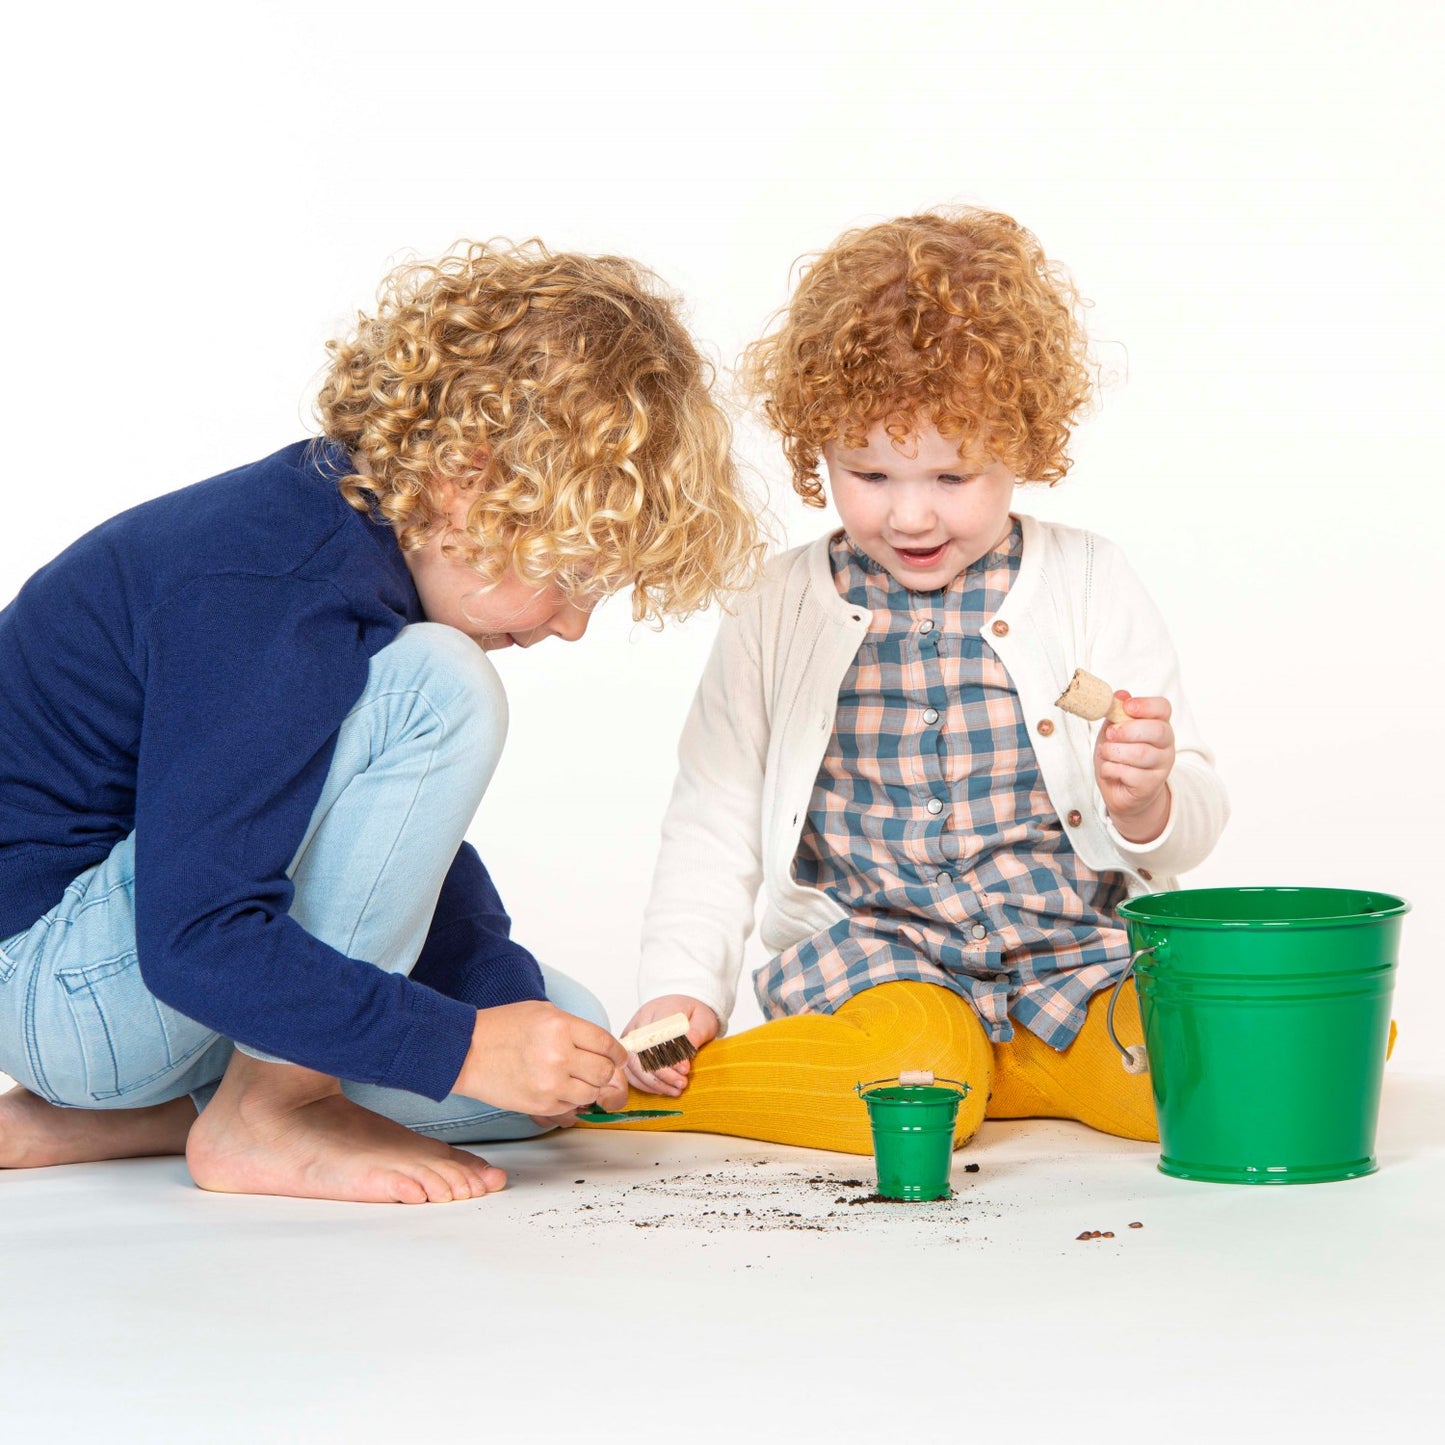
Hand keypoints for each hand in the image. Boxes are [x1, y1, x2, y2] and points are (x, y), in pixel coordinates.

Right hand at [453, 1001, 628, 1117]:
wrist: (466, 1052)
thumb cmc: (501, 1028)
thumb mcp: (543, 1012)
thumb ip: (575, 1028)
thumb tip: (601, 1046)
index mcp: (562, 1027)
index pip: (607, 1045)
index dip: (617, 1053)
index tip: (617, 1056)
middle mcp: (559, 1056)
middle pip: (604, 1072)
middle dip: (605, 1070)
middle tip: (597, 1067)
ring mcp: (551, 1084)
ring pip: (591, 1094)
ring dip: (588, 1087)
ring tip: (574, 1078)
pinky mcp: (541, 1104)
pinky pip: (571, 1107)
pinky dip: (571, 1100)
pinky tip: (558, 1087)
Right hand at [622, 995, 718, 1095]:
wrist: (682, 1007)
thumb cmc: (693, 1014)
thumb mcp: (704, 1019)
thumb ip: (696, 1034)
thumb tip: (685, 1056)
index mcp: (662, 1010)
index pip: (658, 1036)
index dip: (670, 1057)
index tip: (685, 1069)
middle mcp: (642, 1021)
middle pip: (641, 1051)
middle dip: (661, 1073)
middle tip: (681, 1083)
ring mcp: (632, 1034)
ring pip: (632, 1063)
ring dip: (653, 1082)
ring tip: (674, 1090)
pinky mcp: (628, 1046)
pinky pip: (629, 1069)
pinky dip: (644, 1083)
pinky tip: (661, 1089)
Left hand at [1093, 692, 1174, 843]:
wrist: (1120, 790)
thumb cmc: (1118, 755)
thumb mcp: (1113, 731)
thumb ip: (1116, 714)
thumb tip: (1121, 694)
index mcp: (1158, 724)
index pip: (1163, 708)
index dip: (1146, 705)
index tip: (1127, 707)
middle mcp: (1166, 744)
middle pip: (1157, 730)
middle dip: (1128, 730)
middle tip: (1110, 734)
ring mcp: (1162, 766)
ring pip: (1142, 753)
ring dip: (1115, 752)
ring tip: (1106, 753)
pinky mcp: (1151, 785)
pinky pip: (1131, 774)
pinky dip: (1112, 769)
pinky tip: (1109, 769)